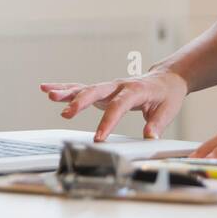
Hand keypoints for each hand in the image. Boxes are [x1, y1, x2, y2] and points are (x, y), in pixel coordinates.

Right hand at [39, 69, 188, 141]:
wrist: (166, 79)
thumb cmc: (166, 95)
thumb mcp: (168, 109)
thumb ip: (157, 123)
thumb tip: (149, 136)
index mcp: (135, 90)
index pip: (118, 106)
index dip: (108, 122)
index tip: (99, 138)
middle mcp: (119, 85)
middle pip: (97, 92)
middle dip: (81, 102)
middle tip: (66, 113)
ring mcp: (109, 87)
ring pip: (85, 88)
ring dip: (67, 92)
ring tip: (49, 94)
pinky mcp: (103, 90)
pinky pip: (81, 88)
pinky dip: (65, 89)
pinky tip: (48, 89)